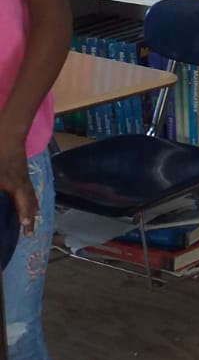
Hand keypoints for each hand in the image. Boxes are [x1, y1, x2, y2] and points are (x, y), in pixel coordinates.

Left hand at [0, 119, 37, 234]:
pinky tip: (25, 193)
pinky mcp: (20, 167)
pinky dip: (29, 194)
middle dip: (30, 216)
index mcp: (14, 184)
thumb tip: (0, 192)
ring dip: (31, 206)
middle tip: (31, 230)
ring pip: (30, 193)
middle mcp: (21, 181)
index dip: (24, 217)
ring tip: (34, 215)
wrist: (9, 128)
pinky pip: (28, 186)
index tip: (27, 230)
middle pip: (29, 201)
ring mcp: (22, 173)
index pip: (22, 204)